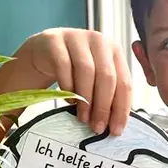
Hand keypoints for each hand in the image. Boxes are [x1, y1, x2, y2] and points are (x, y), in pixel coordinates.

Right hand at [9, 29, 132, 134]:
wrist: (43, 53)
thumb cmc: (74, 70)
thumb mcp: (95, 79)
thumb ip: (108, 95)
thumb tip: (116, 124)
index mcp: (114, 50)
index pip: (124, 82)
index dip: (121, 108)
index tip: (116, 130)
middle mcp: (99, 40)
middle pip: (107, 77)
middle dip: (103, 106)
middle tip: (97, 127)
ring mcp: (76, 37)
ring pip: (87, 71)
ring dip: (86, 99)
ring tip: (83, 118)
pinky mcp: (55, 40)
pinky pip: (63, 66)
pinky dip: (67, 87)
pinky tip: (68, 100)